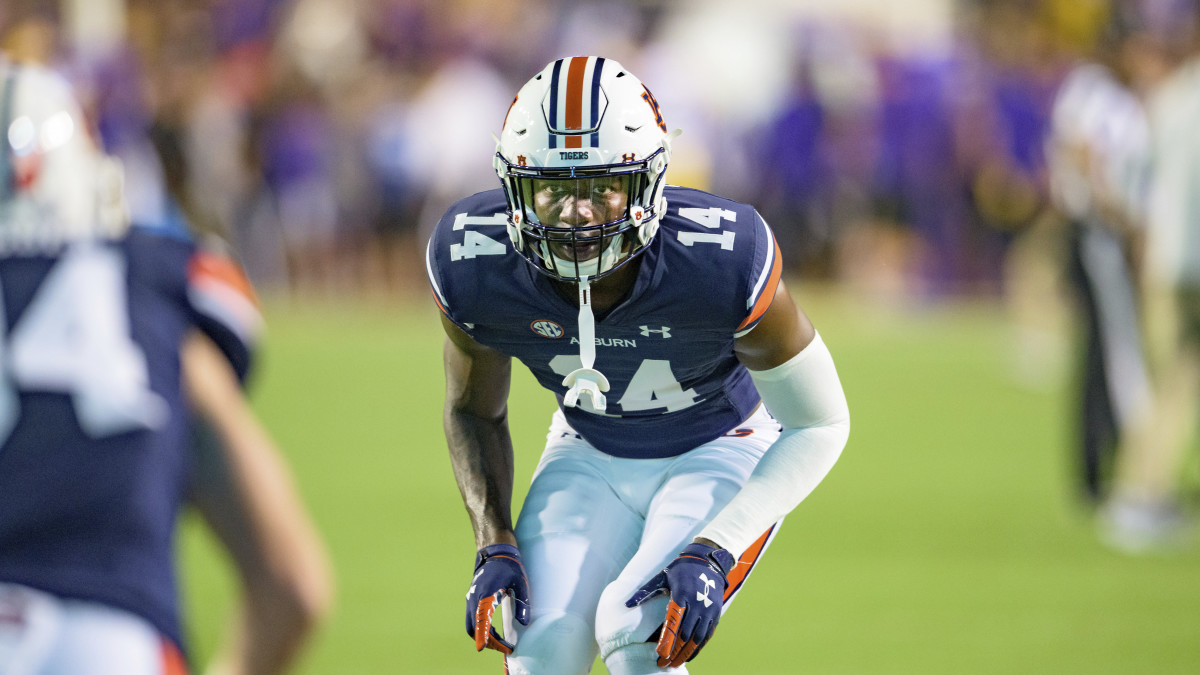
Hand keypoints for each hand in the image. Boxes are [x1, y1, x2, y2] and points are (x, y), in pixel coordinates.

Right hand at [465, 543, 530, 653]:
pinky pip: (472, 619)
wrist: (495, 552)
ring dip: (483, 636)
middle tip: (504, 647)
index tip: (489, 648)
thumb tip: (524, 623)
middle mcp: (474, 598)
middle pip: (474, 628)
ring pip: (471, 625)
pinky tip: (493, 631)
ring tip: (499, 641)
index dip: (486, 637)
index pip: (482, 621)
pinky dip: (480, 628)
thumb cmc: (509, 566)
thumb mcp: (520, 583)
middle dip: (487, 641)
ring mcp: (470, 599)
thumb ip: (523, 603)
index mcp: (485, 594)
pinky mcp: (471, 599)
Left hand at [626, 542, 735, 667]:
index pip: (674, 622)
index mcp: (682, 594)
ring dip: (686, 653)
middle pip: (685, 634)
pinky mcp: (715, 614)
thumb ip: (645, 592)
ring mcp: (708, 610)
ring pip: (697, 638)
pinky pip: (706, 636)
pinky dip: (698, 648)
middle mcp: (697, 604)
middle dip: (674, 651)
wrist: (708, 561)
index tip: (660, 653)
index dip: (667, 639)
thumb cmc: (680, 569)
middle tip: (662, 663)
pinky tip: (689, 656)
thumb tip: (627, 604)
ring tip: (674, 663)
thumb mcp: (662, 576)